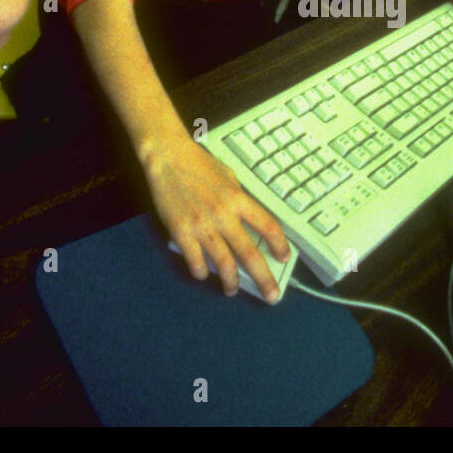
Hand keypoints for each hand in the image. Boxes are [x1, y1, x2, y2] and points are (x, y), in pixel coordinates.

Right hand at [143, 135, 290, 301]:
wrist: (168, 158)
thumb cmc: (198, 164)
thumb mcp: (229, 176)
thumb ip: (240, 199)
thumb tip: (252, 220)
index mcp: (238, 199)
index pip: (268, 227)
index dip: (279, 245)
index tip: (284, 257)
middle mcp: (223, 215)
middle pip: (250, 254)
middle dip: (264, 278)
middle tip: (271, 294)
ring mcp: (202, 226)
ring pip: (224, 263)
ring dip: (231, 282)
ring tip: (232, 290)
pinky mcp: (181, 232)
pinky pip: (196, 261)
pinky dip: (202, 271)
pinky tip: (204, 273)